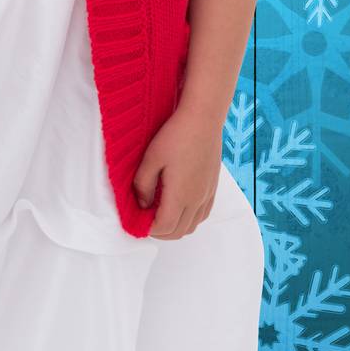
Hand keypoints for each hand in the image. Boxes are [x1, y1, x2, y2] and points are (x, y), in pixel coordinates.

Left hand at [132, 103, 225, 238]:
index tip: (137, 220)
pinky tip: (178, 205)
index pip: (164, 227)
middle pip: (178, 231)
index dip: (148, 229)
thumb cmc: (176, 135)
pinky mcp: (212, 187)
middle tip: (145, 219)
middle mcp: (196, 200)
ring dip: (175, 226)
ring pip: (192, 225)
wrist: (203, 118)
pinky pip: (202, 214)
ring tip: (160, 212)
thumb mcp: (151, 158)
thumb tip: (142, 204)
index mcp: (180, 196)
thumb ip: (143, 184)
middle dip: (160, 231)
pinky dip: (189, 218)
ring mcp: (207, 194)